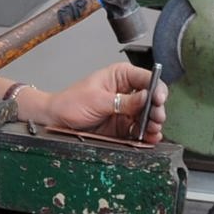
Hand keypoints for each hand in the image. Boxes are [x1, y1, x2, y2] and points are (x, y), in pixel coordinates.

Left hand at [34, 63, 166, 142]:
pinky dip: (145, 135)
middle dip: (156, 109)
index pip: (146, 79)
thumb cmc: (70, 102)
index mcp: (121, 76)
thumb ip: (123, 101)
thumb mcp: (98, 100)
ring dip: (153, 124)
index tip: (158, 99)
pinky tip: (149, 138)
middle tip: (156, 118)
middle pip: (151, 99)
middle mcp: (126, 92)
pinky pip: (138, 130)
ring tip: (153, 130)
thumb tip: (146, 97)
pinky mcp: (122, 126)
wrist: (55, 121)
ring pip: (147, 116)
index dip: (156, 88)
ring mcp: (125, 110)